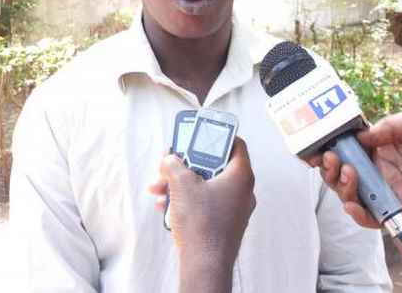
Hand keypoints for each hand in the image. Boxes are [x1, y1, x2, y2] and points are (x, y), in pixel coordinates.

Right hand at [149, 138, 255, 290]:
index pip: (235, 143)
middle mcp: (243, 190)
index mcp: (241, 175)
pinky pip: (206, 203)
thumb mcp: (181, 184)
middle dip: (187, 165)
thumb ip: (174, 164)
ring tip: (159, 190)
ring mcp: (235, 208)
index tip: (197, 136)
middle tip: (170, 165)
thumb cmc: (201, 223)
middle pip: (215, 165)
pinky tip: (166, 206)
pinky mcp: (225, 223)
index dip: (215, 136)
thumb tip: (169, 159)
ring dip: (181, 184)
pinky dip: (187, 200)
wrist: (205, 265)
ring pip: (206, 185)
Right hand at [309, 105, 401, 227]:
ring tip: (344, 171)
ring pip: (354, 194)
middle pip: (344, 171)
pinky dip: (359, 212)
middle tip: (327, 158)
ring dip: (339, 185)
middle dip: (328, 166)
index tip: (315, 142)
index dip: (330, 145)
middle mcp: (384, 167)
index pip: (350, 146)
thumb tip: (362, 136)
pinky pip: (376, 215)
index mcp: (385, 144)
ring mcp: (393, 188)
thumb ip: (392, 126)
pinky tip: (352, 202)